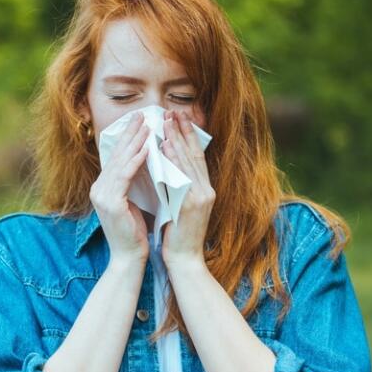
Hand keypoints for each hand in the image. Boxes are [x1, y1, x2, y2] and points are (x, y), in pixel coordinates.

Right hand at [89, 112, 150, 264]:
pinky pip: (125, 176)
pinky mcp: (110, 202)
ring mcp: (102, 195)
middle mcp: (98, 188)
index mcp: (103, 188)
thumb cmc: (136, 232)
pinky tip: (147, 148)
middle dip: (130, 133)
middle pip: (116, 155)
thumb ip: (134, 183)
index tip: (139, 122)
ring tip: (147, 125)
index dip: (127, 138)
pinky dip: (136, 160)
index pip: (115, 157)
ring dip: (135, 142)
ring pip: (120, 162)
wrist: (129, 258)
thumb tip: (146, 161)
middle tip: (142, 114)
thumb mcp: (134, 202)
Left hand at [160, 108, 214, 268]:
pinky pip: (181, 176)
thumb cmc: (178, 235)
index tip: (180, 118)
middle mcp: (206, 190)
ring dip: (177, 139)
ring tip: (167, 121)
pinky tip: (164, 146)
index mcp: (205, 190)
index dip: (189, 136)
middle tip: (173, 111)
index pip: (197, 157)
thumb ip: (177, 186)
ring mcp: (201, 196)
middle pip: (195, 154)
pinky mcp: (192, 204)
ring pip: (189, 162)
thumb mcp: (180, 206)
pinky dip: (173, 160)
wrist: (184, 259)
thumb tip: (165, 164)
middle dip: (183, 131)